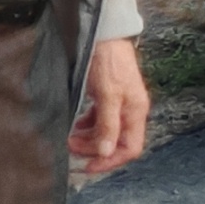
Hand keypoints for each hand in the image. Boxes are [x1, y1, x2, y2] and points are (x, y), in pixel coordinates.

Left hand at [71, 37, 149, 174]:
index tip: (87, 167)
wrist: (104, 36)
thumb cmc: (108, 62)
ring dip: (88, 138)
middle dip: (93, 149)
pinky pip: (99, 121)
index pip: (130, 149)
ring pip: (105, 133)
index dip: (110, 161)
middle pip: (116, 143)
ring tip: (69, 135)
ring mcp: (120, 105)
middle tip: (69, 146)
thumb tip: (106, 151)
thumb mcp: (107, 95)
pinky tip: (75, 122)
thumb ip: (107, 125)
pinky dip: (86, 126)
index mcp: (135, 112)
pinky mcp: (108, 98)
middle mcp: (130, 111)